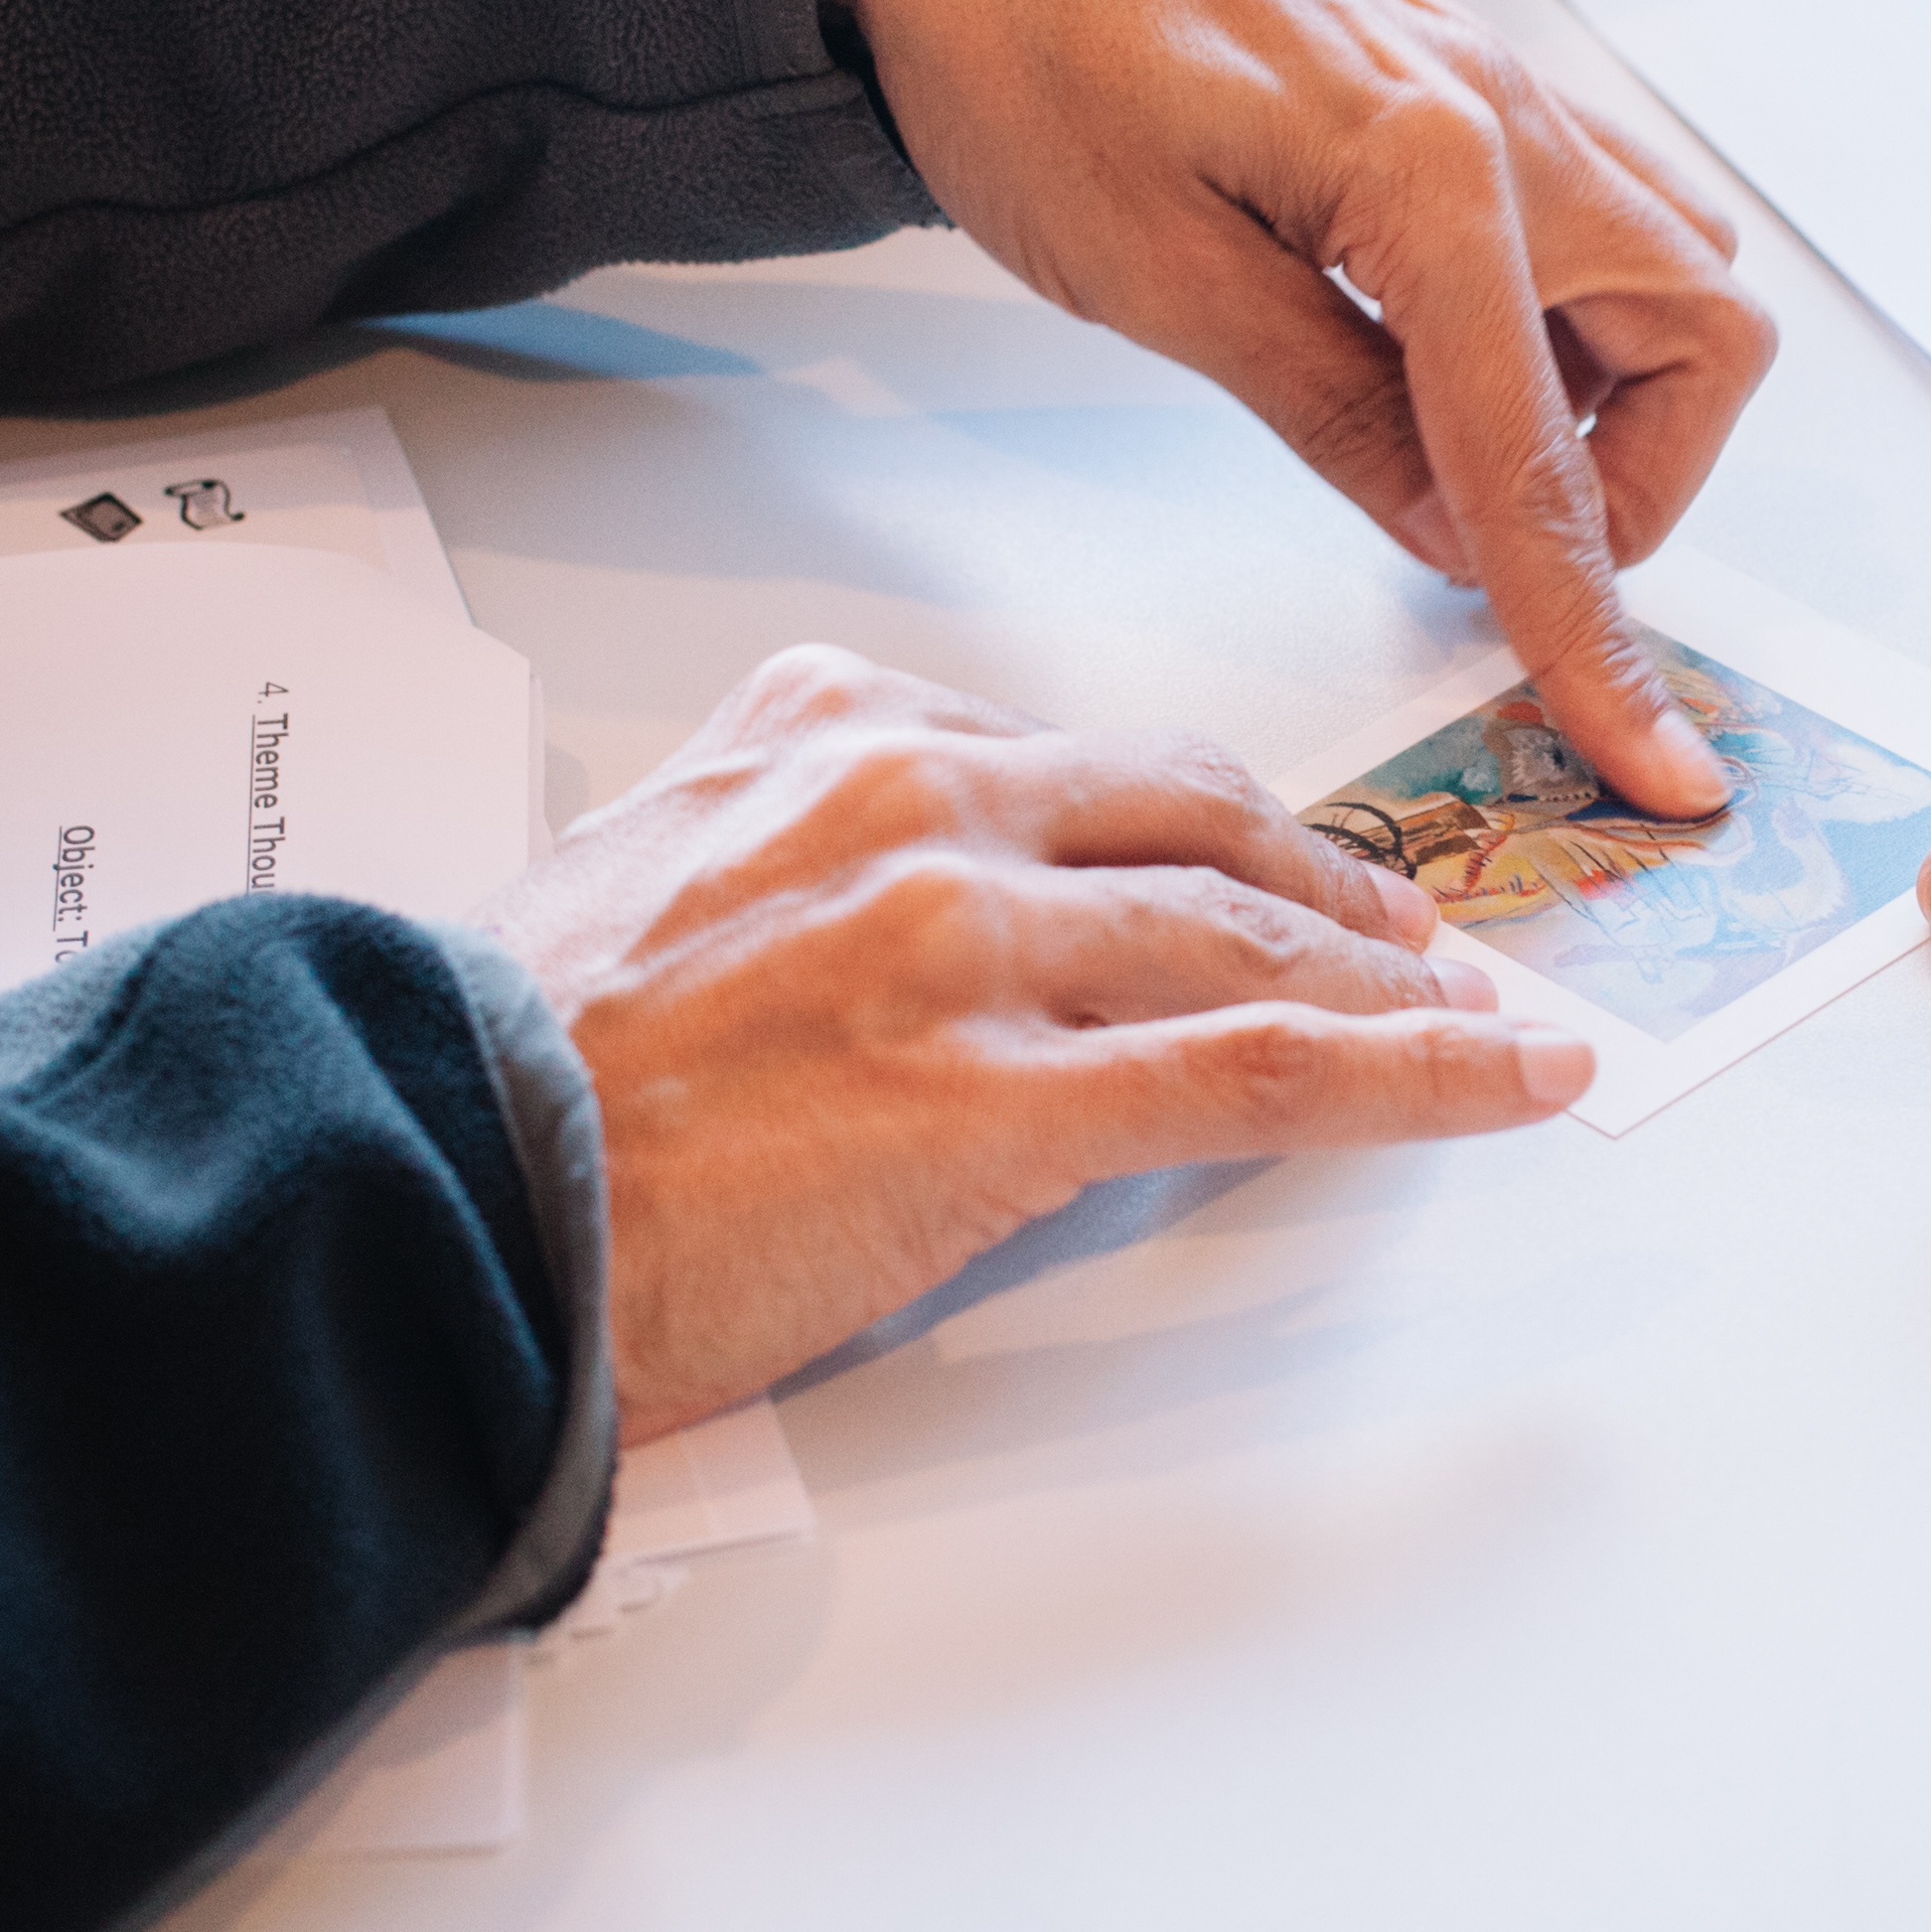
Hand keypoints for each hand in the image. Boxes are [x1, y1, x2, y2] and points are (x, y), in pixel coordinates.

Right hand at [488, 648, 1582, 1437]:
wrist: (422, 1192)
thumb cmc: (507, 1084)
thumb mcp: (647, 880)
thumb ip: (785, 853)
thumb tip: (878, 914)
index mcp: (827, 739)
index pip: (1072, 759)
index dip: (1196, 820)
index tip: (1254, 858)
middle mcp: (917, 810)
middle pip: (1192, 820)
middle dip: (1324, 883)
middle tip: (1403, 935)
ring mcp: (972, 947)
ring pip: (1251, 938)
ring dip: (1393, 982)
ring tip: (1473, 1016)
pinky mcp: (1009, 1098)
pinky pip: (1271, 1073)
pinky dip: (1423, 1074)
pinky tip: (1508, 1077)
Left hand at [813, 0, 1775, 816]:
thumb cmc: (1012, 40)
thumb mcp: (1152, 275)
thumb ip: (1333, 406)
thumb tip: (1457, 535)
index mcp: (1435, 164)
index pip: (1548, 450)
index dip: (1591, 621)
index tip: (1644, 757)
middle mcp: (1497, 108)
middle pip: (1703, 333)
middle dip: (1647, 481)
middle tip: (1509, 557)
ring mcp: (1480, 78)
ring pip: (1665, 262)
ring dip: (1617, 393)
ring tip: (1463, 463)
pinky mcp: (1438, 73)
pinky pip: (1582, 207)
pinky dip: (1562, 317)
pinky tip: (1429, 363)